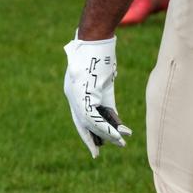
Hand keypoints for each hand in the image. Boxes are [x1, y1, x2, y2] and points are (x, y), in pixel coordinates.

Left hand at [63, 36, 131, 158]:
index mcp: (72, 90)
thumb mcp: (97, 73)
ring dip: (107, 135)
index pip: (78, 117)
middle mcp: (72, 95)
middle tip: (96, 154)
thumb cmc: (96, 50)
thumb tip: (111, 98)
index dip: (86, 132)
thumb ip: (101, 87)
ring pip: (92, 124)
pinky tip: (119, 135)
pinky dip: (108, 127)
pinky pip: (97, 118)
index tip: (94, 144)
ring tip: (120, 143)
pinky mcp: (86, 95)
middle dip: (93, 139)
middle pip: (83, 124)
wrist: (93, 38)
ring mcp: (78, 96)